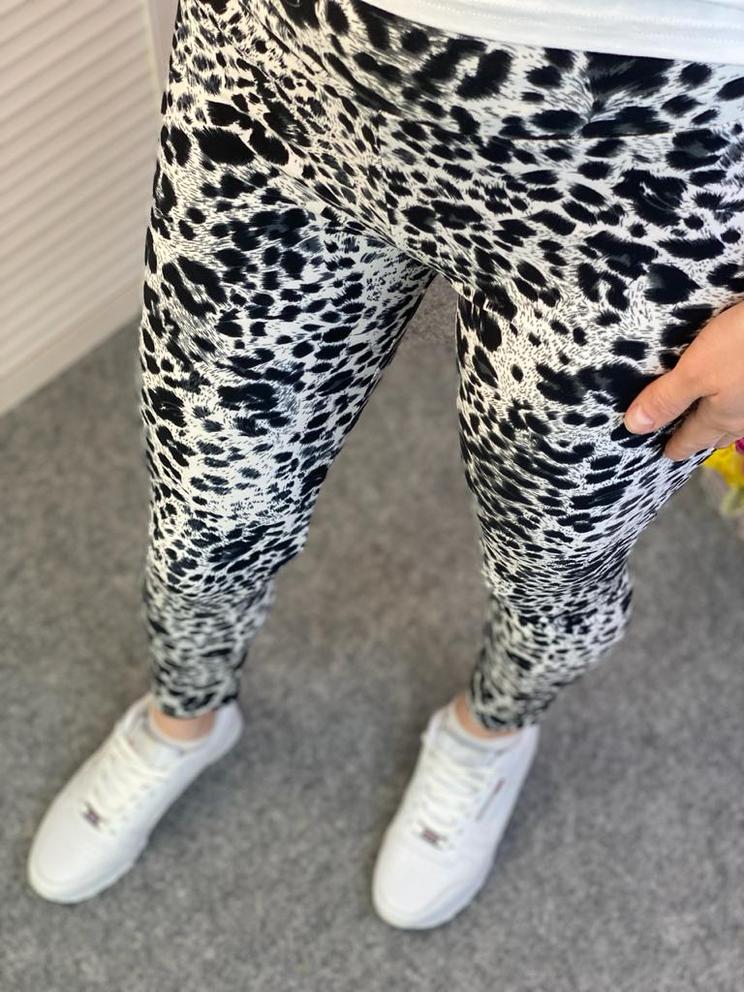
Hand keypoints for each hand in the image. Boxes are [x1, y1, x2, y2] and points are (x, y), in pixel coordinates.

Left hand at [623, 300, 743, 460]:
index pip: (692, 438)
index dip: (676, 447)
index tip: (667, 454)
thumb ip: (667, 398)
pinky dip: (740, 403)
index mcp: (721, 416)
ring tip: (713, 421)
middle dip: (702, 438)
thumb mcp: (697, 370)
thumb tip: (633, 428)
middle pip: (719, 433)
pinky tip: (739, 393)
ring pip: (741, 420)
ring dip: (725, 422)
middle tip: (687, 440)